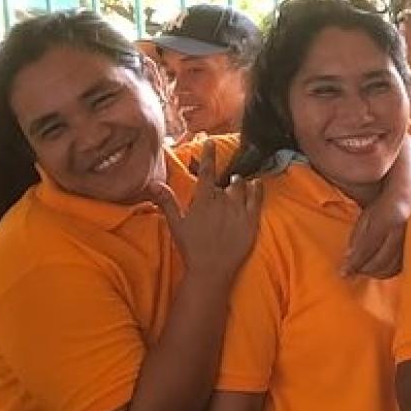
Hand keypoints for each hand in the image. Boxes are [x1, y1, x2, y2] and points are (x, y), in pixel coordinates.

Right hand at [150, 146, 261, 280]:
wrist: (212, 269)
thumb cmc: (191, 247)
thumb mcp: (176, 224)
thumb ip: (167, 201)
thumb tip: (153, 183)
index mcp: (204, 199)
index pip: (207, 171)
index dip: (208, 154)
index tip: (210, 141)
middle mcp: (223, 201)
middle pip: (226, 181)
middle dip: (225, 178)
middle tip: (224, 181)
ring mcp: (239, 210)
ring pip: (241, 187)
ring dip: (239, 183)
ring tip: (237, 182)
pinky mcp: (251, 221)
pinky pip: (257, 199)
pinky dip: (257, 189)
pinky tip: (257, 184)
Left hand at [342, 199, 408, 278]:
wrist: (410, 199)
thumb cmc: (383, 207)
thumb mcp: (366, 217)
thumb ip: (356, 237)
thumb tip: (348, 259)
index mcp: (387, 220)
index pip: (367, 247)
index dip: (354, 262)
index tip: (343, 273)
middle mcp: (401, 232)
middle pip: (380, 260)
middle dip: (364, 269)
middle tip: (352, 273)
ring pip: (391, 267)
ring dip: (374, 273)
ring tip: (362, 271)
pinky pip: (399, 267)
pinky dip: (386, 272)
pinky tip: (376, 270)